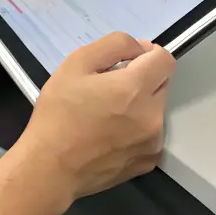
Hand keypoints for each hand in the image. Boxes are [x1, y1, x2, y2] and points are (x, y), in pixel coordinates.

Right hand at [18, 32, 175, 205]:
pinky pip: (150, 134)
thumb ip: (113, 45)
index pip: (165, 59)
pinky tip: (109, 135)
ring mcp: (153, 142)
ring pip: (155, 109)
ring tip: (106, 114)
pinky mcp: (147, 161)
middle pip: (162, 83)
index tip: (128, 59)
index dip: (148, 52)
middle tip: (107, 87)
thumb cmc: (58, 115)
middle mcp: (152, 115)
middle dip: (141, 78)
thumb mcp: (76, 64)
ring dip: (139, 104)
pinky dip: (136, 129)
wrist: (50, 169)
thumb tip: (139, 48)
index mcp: (135, 88)